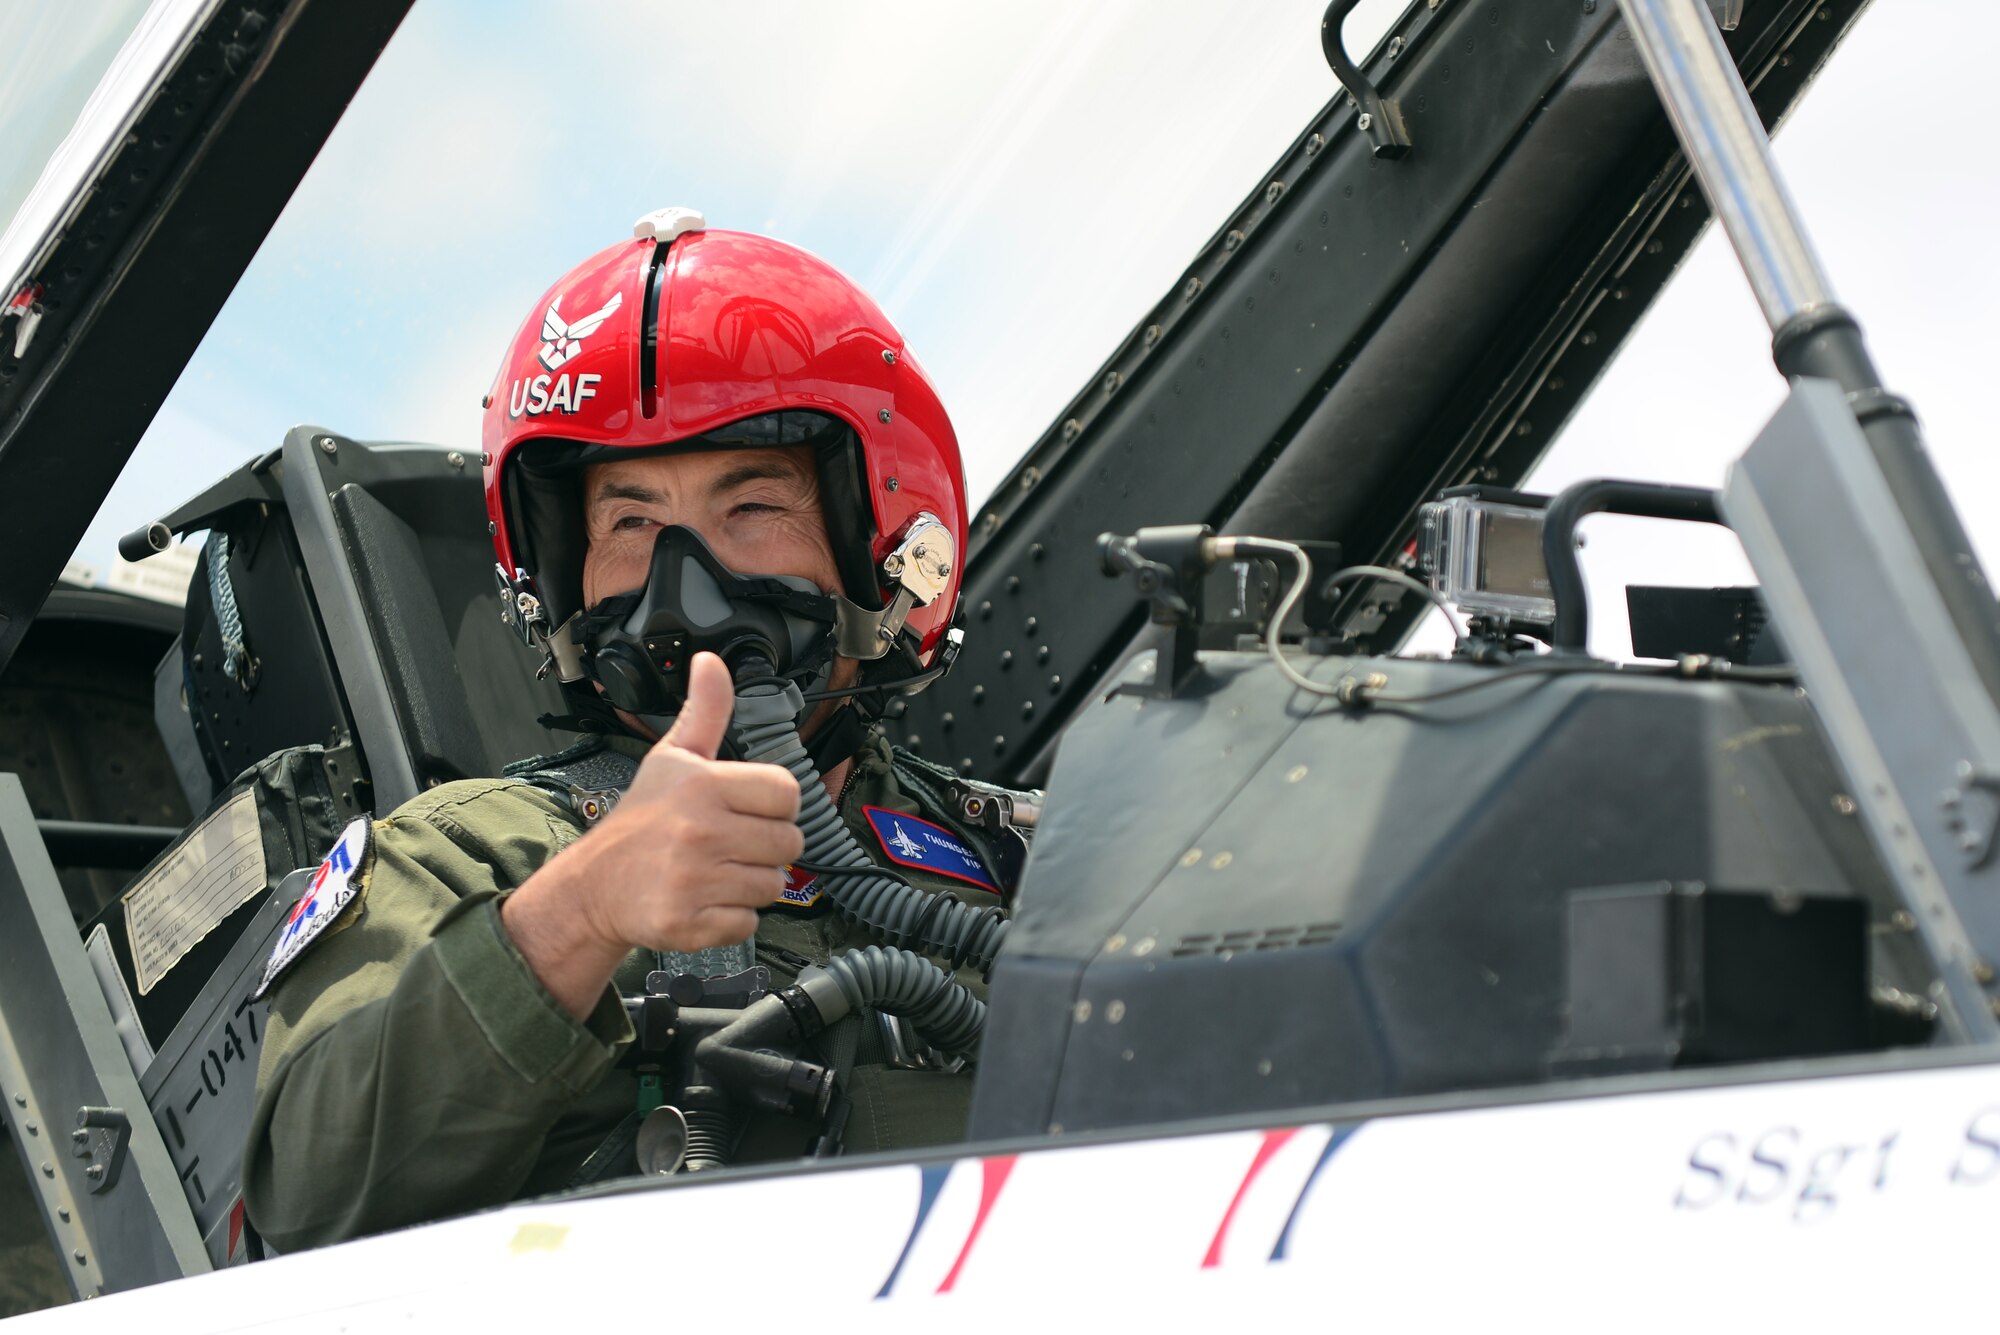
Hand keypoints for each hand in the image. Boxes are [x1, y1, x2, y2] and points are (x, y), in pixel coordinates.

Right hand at [502, 652, 802, 1016]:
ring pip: (773, 885)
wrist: (594, 886)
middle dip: (766, 846)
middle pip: (789, 844)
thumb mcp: (671, 758)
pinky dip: (733, 917)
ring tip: (716, 870)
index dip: (773, 804)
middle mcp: (700, 831)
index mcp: (702, 785)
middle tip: (731, 843)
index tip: (746, 809)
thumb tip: (711, 662)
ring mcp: (694, 879)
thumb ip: (704, 711)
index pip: (787, 793)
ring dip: (751, 882)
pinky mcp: (690, 922)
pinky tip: (705, 898)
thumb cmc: (641, 820)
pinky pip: (748, 921)